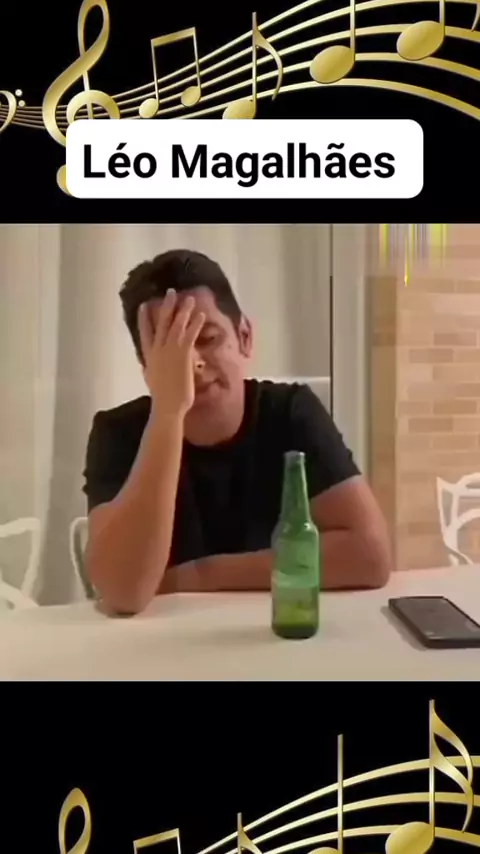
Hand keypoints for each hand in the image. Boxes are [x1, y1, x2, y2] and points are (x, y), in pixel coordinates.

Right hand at [138, 289, 204, 417]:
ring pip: (176, 325)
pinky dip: (195, 324)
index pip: (144, 333)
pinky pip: (189, 335)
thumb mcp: (153, 378)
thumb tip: (152, 364)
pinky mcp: (182, 355)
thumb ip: (154, 367)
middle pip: (162, 324)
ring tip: (189, 299)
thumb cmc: (162, 397)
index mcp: (149, 356)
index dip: (144, 319)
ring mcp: (170, 351)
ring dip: (183, 311)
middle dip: (167, 307)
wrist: (167, 405)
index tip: (144, 305)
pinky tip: (200, 316)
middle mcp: (158, 350)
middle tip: (171, 292)